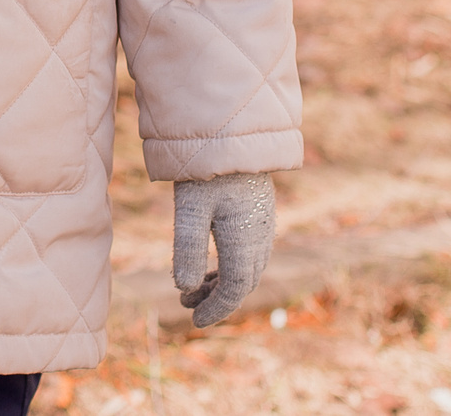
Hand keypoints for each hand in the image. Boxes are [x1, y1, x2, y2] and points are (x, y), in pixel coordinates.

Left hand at [172, 171, 275, 326]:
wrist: (232, 129)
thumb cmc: (206, 169)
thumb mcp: (190, 208)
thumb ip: (188, 249)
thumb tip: (185, 290)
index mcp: (246, 238)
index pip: (235, 289)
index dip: (216, 309)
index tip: (194, 320)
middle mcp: (262, 235)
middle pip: (244, 282)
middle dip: (218, 299)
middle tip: (187, 304)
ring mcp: (265, 222)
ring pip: (250, 267)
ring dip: (225, 283)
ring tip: (196, 287)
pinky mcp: (261, 211)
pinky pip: (253, 251)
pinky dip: (234, 265)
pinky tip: (213, 262)